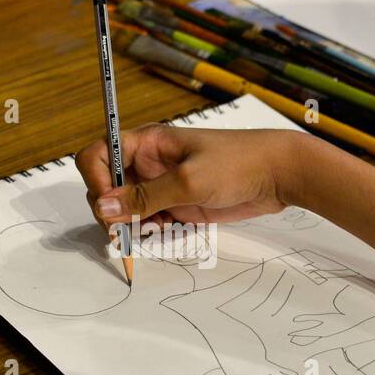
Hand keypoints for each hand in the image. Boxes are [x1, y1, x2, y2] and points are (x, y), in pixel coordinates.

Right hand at [75, 123, 304, 229]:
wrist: (278, 175)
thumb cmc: (237, 163)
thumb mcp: (188, 182)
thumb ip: (144, 198)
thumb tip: (102, 208)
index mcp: (145, 142)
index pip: (98, 156)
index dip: (96, 181)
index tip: (108, 207)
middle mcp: (147, 162)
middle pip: (106, 187)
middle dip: (111, 211)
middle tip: (126, 231)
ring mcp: (161, 185)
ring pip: (125, 209)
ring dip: (130, 225)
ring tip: (152, 231)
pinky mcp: (176, 203)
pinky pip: (148, 220)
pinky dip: (150, 231)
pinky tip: (168, 232)